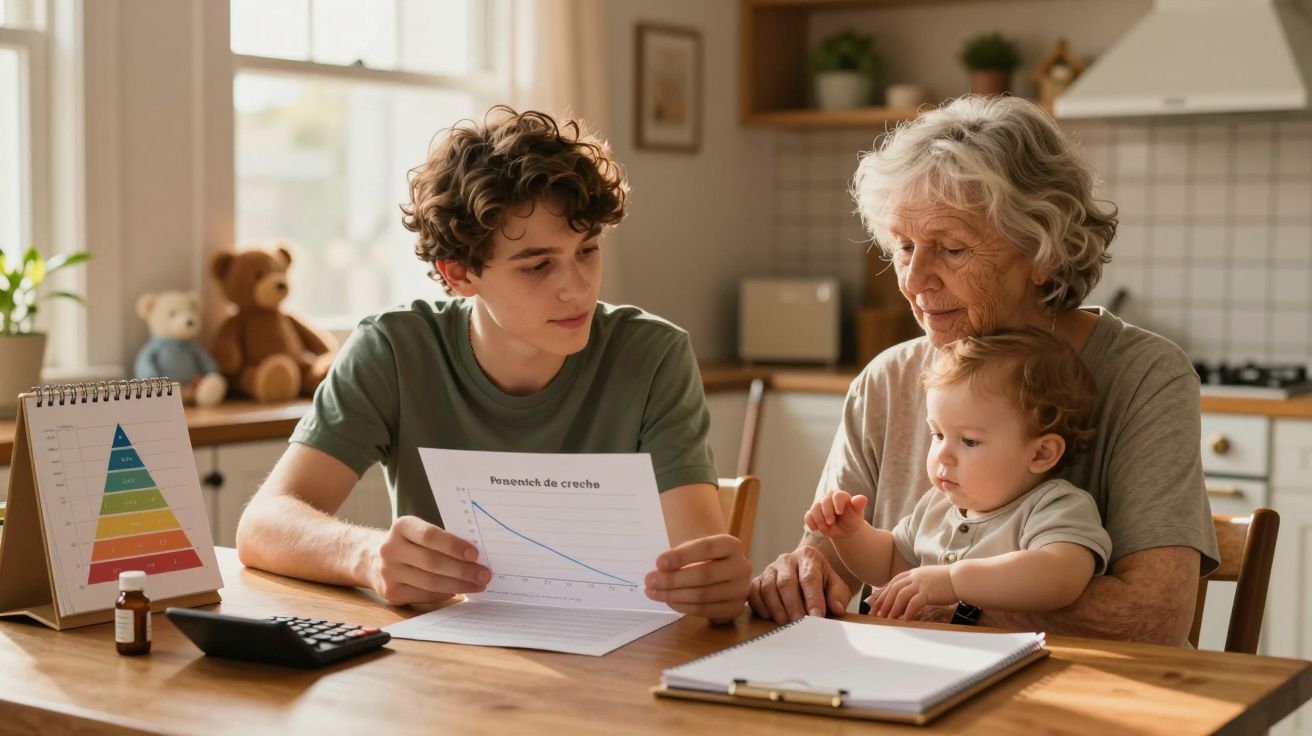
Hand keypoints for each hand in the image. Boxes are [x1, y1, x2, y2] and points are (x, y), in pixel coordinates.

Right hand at [367, 516, 491, 604]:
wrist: (373, 560)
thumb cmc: (410, 543)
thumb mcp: (419, 532)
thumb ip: (442, 539)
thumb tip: (476, 556)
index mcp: (401, 527)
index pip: (430, 536)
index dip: (454, 545)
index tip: (475, 554)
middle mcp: (390, 549)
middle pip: (432, 562)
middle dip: (463, 570)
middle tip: (484, 574)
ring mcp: (388, 573)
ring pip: (430, 582)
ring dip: (459, 585)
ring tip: (477, 584)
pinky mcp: (391, 592)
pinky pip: (424, 595)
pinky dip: (445, 594)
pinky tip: (458, 591)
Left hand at [644, 534, 751, 622]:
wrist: (719, 569)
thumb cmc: (700, 557)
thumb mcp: (692, 548)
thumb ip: (678, 556)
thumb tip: (658, 570)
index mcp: (732, 545)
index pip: (706, 548)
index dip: (681, 556)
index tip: (658, 562)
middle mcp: (741, 566)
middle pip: (704, 575)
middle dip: (672, 579)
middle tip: (650, 580)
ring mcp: (741, 589)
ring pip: (702, 595)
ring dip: (673, 595)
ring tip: (653, 592)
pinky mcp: (735, 608)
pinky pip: (705, 610)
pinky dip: (683, 606)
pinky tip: (668, 601)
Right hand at [748, 546, 851, 623]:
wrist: (807, 575)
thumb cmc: (822, 583)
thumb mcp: (836, 587)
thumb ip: (838, 596)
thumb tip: (837, 608)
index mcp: (808, 556)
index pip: (809, 578)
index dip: (813, 598)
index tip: (816, 616)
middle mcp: (787, 559)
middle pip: (786, 582)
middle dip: (793, 605)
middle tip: (799, 622)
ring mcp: (770, 569)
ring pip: (768, 587)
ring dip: (776, 607)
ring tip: (785, 622)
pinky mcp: (758, 579)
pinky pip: (754, 591)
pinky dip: (760, 605)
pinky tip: (769, 616)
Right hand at [804, 491, 869, 539]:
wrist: (844, 530)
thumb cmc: (852, 520)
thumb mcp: (857, 515)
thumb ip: (858, 506)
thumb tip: (862, 498)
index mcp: (840, 496)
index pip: (837, 496)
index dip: (837, 503)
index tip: (839, 512)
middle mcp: (828, 498)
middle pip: (824, 501)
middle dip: (827, 513)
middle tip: (831, 523)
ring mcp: (819, 505)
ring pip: (814, 509)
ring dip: (819, 520)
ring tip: (826, 529)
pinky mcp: (812, 513)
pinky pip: (808, 516)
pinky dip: (811, 523)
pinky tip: (816, 529)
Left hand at [869, 565, 956, 620]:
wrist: (961, 578)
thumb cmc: (946, 581)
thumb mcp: (926, 578)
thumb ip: (915, 584)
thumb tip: (904, 597)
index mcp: (912, 573)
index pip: (892, 583)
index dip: (882, 594)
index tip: (874, 604)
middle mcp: (914, 577)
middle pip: (893, 590)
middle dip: (883, 603)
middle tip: (876, 614)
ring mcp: (921, 584)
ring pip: (900, 596)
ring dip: (892, 608)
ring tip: (887, 619)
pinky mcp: (928, 592)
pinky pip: (914, 603)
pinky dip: (908, 612)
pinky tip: (904, 620)